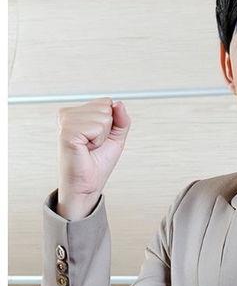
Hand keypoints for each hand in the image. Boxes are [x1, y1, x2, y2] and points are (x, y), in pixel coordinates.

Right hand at [56, 97, 130, 219]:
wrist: (88, 183)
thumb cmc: (98, 161)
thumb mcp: (116, 136)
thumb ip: (121, 118)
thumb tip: (118, 103)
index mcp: (77, 112)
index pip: (106, 102)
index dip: (111, 122)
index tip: (99, 137)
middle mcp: (69, 114)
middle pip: (106, 107)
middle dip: (107, 129)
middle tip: (94, 144)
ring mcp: (66, 122)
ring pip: (104, 116)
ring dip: (102, 136)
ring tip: (90, 147)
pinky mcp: (67, 132)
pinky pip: (97, 127)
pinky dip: (98, 140)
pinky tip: (86, 148)